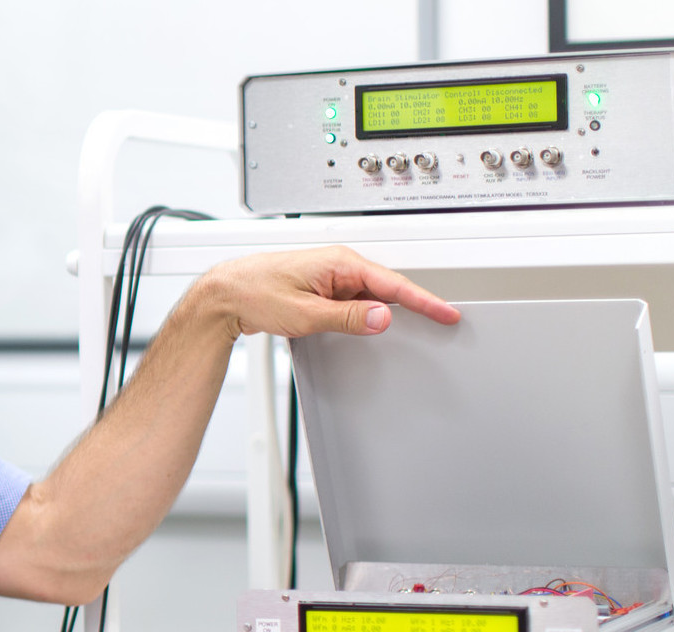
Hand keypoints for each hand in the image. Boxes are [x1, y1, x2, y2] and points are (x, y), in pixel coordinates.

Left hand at [194, 246, 460, 338]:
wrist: (226, 295)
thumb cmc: (255, 294)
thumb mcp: (306, 314)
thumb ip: (348, 317)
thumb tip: (382, 318)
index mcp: (340, 263)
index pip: (395, 283)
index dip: (425, 301)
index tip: (447, 313)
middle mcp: (338, 265)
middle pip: (387, 288)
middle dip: (412, 306)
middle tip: (440, 323)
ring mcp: (330, 277)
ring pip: (371, 296)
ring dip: (383, 312)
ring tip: (409, 327)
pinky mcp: (322, 288)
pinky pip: (354, 301)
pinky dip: (364, 314)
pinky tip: (367, 326)